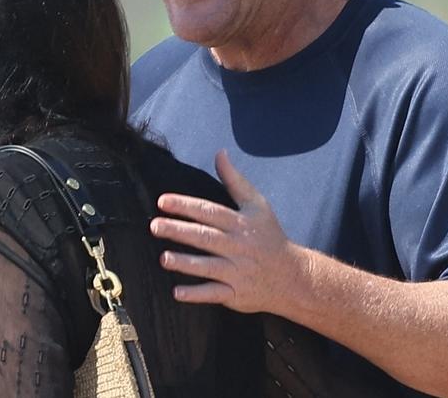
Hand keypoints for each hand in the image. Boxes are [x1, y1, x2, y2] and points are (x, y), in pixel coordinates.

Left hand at [149, 150, 296, 313]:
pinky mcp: (237, 294)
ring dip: (185, 263)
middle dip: (179, 231)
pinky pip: (215, 294)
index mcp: (241, 223)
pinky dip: (197, 294)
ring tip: (163, 258)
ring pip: (208, 266)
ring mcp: (237, 271)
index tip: (163, 201)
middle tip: (154, 226)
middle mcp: (238, 246)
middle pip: (205, 237)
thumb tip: (220, 153)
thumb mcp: (257, 204)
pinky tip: (177, 292)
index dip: (186, 205)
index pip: (210, 212)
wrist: (292, 277)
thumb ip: (235, 180)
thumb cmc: (269, 236)